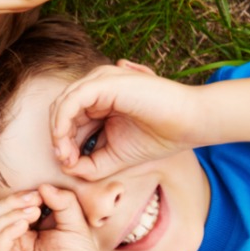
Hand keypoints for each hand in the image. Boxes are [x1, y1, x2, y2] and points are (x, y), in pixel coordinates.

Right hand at [0, 186, 111, 250]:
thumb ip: (63, 202)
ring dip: (8, 214)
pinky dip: (6, 231)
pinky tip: (24, 225)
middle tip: (34, 200)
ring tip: (32, 212)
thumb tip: (43, 185)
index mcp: (21, 239)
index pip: (7, 212)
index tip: (40, 193)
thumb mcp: (74, 225)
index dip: (19, 198)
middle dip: (10, 203)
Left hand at [50, 62, 199, 178]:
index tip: (68, 165)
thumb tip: (65, 167)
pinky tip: (64, 139)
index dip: (62, 143)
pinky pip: (72, 99)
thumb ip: (90, 164)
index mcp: (99, 102)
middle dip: (58, 139)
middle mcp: (97, 88)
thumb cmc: (158, 137)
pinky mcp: (105, 82)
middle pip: (61, 112)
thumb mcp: (115, 157)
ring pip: (62, 104)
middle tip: (65, 161)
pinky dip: (63, 120)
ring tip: (66, 155)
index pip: (68, 120)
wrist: (191, 123)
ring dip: (58, 132)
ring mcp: (100, 82)